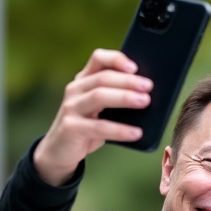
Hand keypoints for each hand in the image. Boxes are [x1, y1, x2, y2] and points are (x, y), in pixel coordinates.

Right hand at [33, 49, 152, 185]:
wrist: (60, 151)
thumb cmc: (89, 126)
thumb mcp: (101, 109)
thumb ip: (117, 97)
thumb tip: (151, 95)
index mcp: (84, 80)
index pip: (98, 59)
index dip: (117, 59)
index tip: (135, 67)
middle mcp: (75, 90)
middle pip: (103, 78)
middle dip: (128, 81)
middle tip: (149, 87)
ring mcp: (71, 108)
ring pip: (99, 96)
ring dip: (125, 98)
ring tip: (146, 102)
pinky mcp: (71, 128)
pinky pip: (99, 127)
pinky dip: (120, 130)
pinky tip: (136, 133)